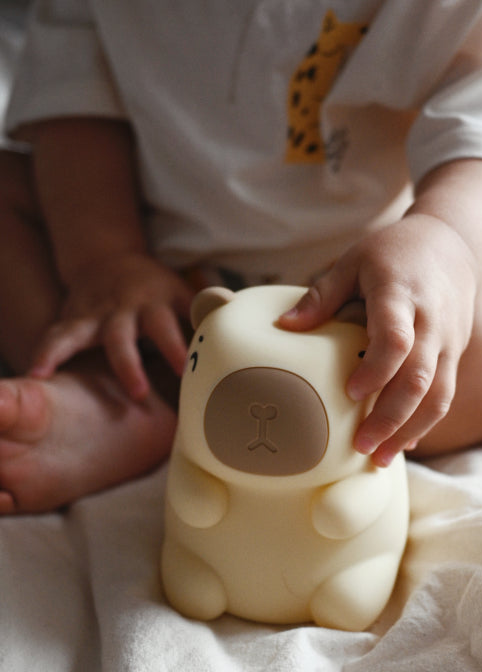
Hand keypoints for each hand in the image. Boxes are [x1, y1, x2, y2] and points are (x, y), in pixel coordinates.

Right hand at [30, 252, 193, 398]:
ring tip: (46, 374)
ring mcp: (93, 315)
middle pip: (123, 336)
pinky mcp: (72, 320)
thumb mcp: (183, 294)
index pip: (169, 328)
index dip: (177, 348)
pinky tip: (34, 373)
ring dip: (63, 353)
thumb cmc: (156, 288)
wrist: (109, 261)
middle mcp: (122, 309)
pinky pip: (54, 337)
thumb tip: (242, 329)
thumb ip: (206, 314)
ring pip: (77, 333)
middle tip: (138, 394)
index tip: (189, 373)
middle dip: (129, 364)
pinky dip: (42, 353)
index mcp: (155, 303)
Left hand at [279, 214, 477, 464]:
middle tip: (361, 448)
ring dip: (410, 430)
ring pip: (437, 394)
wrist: (455, 244)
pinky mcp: (455, 354)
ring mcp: (447, 341)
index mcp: (400, 295)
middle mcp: (430, 322)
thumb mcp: (354, 261)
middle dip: (391, 417)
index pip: (395, 340)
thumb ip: (322, 295)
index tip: (351, 394)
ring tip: (380, 459)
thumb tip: (282, 327)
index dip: (376, 371)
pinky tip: (402, 444)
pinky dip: (424, 422)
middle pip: (418, 378)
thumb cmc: (394, 252)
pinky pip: (444, 394)